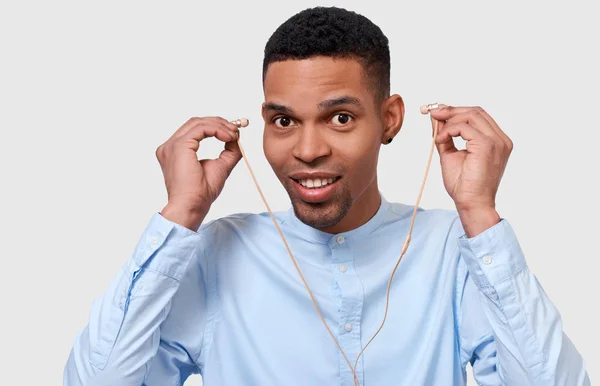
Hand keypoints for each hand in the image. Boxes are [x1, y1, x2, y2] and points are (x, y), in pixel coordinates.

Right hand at [156, 117, 242, 229]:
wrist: (192, 205)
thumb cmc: (201, 193)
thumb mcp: (220, 167)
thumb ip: (228, 151)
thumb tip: (236, 137)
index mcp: (176, 151)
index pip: (194, 129)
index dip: (215, 126)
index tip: (233, 131)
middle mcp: (170, 146)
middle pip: (195, 122)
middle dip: (219, 122)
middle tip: (236, 129)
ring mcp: (172, 145)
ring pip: (198, 123)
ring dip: (219, 125)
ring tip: (234, 134)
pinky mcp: (179, 146)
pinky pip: (201, 129)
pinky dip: (217, 130)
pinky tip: (228, 137)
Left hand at [429, 105, 512, 235]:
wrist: (471, 204)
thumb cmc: (464, 185)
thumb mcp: (450, 153)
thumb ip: (446, 135)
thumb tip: (436, 118)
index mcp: (496, 140)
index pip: (477, 116)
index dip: (456, 110)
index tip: (437, 111)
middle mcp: (500, 139)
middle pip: (475, 111)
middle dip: (451, 110)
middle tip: (432, 113)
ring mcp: (496, 141)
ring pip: (471, 115)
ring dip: (449, 120)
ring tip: (437, 134)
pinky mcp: (487, 146)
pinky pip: (464, 127)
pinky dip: (449, 130)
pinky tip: (440, 140)